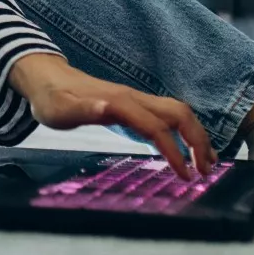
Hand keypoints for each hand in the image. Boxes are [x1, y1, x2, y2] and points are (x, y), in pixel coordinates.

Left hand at [9, 53, 215, 179]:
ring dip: (196, 135)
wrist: (46, 78)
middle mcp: (134, 97)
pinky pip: (167, 115)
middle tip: (207, 171)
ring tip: (207, 163)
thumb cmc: (52, 98)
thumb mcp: (61, 109)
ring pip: (178, 112)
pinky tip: (186, 150)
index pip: (157, 127)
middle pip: (179, 113)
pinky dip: (184, 131)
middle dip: (198, 140)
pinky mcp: (133, 104)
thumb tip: (106, 107)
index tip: (185, 176)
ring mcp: (136, 99)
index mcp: (120, 102)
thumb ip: (85, 109)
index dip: (174, 151)